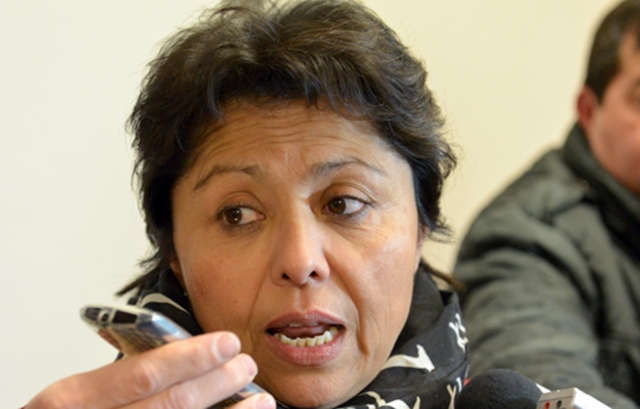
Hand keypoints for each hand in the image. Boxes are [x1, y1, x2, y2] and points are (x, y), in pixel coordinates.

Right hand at [24, 331, 275, 408]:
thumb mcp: (75, 395)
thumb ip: (116, 376)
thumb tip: (177, 350)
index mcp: (72, 399)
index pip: (143, 374)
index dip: (190, 358)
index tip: (227, 342)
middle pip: (171, 404)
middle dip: (216, 383)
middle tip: (245, 364)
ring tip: (259, 397)